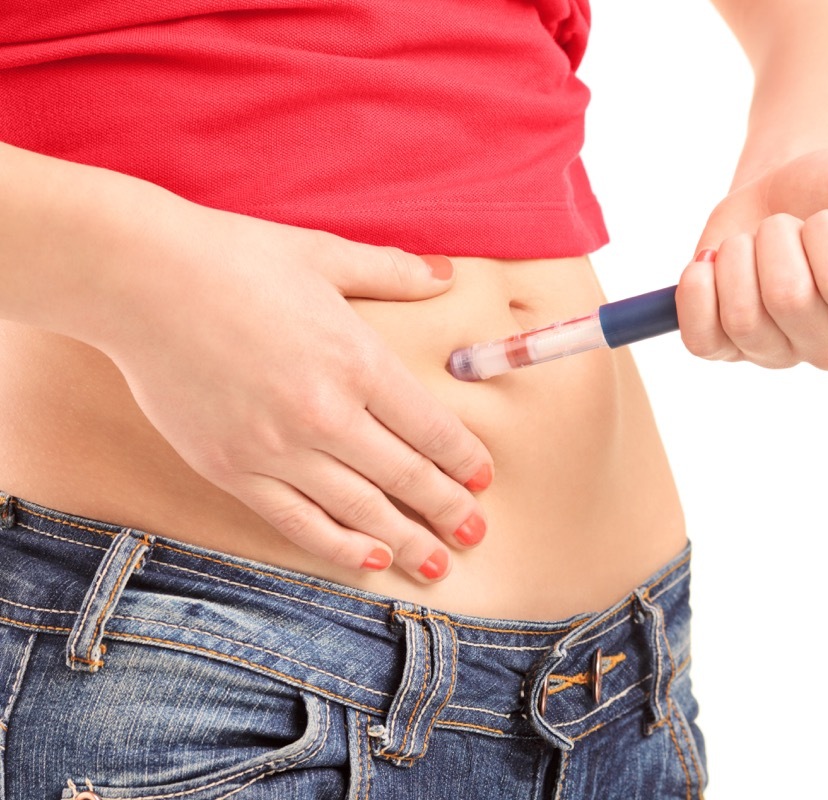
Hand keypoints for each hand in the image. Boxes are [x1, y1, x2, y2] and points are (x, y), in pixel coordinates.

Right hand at [94, 196, 492, 580]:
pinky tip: (368, 561)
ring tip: (435, 563)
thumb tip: (446, 277)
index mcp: (358, 361)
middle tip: (475, 533)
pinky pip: (295, 521)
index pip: (430, 428)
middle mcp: (325, 414)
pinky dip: (337, 545)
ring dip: (403, 541)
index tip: (483, 480)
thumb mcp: (324, 255)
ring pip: (358, 509)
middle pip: (405, 476)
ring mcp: (276, 448)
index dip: (463, 459)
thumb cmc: (233, 258)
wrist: (137, 279)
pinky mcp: (231, 469)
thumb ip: (392, 272)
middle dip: (447, 508)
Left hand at [676, 148, 827, 368]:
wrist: (786, 186)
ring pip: (741, 316)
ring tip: (755, 243)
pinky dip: (698, 289)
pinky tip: (714, 264)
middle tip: (787, 226)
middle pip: (787, 299)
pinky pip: (700, 339)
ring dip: (739, 256)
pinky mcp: (726, 348)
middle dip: (777, 237)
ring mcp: (776, 353)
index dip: (826, 233)